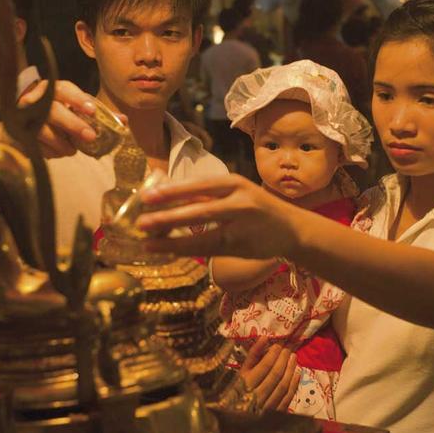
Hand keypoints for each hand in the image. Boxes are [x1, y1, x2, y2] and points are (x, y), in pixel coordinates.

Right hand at [20, 80, 125, 158]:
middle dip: (73, 124)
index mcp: (53, 90)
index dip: (78, 99)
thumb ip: (97, 115)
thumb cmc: (55, 116)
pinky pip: (33, 143)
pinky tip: (55, 153)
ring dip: (60, 143)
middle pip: (53, 109)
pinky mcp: (14, 131)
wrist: (20, 126)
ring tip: (70, 151)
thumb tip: (124, 121)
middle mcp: (35, 98)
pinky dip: (48, 151)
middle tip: (90, 137)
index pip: (65, 89)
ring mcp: (22, 114)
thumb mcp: (74, 111)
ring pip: (42, 129)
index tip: (92, 111)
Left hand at [137, 175, 299, 258]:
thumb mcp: (236, 193)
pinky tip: (166, 249)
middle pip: (198, 208)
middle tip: (141, 221)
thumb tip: (169, 195)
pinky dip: (184, 249)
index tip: (147, 197)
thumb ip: (208, 195)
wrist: (292, 229)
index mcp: (235, 183)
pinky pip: (207, 247)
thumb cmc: (258, 209)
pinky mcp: (240, 245)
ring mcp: (241, 225)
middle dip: (167, 216)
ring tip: (147, 240)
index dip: (172, 191)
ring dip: (172, 237)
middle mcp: (240, 201)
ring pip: (201, 232)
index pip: (199, 186)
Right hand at [240, 336, 299, 410]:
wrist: (238, 417)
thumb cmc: (237, 389)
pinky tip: (298, 373)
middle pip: (275, 375)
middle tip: (288, 349)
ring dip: (290, 370)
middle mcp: (256, 396)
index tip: (278, 345)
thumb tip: (264, 338)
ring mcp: (267, 407)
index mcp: (245, 384)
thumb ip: (253, 355)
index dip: (273, 354)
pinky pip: (287, 398)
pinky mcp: (275, 414)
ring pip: (283, 386)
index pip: (264, 367)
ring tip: (294, 357)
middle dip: (283, 360)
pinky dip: (294, 385)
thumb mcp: (241, 372)